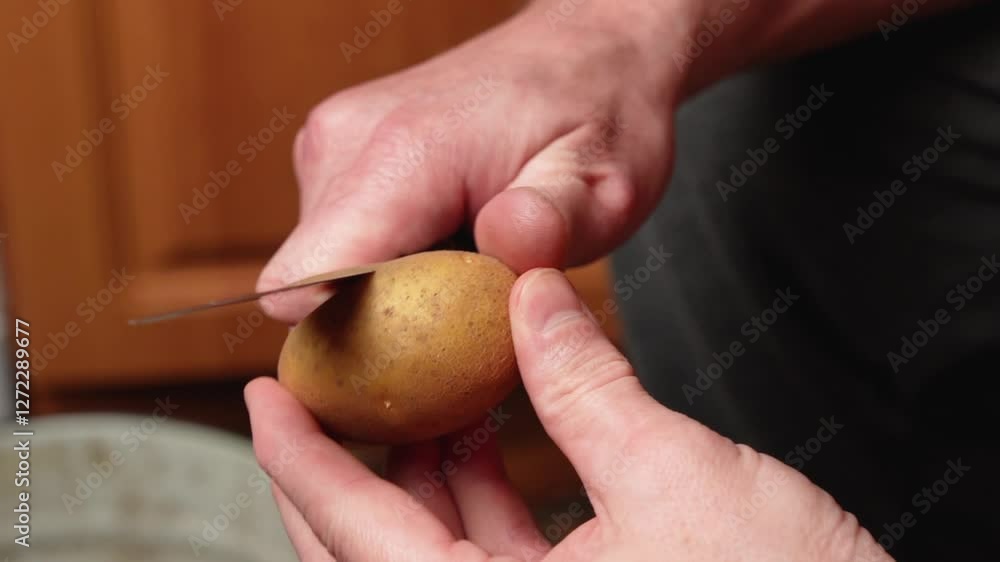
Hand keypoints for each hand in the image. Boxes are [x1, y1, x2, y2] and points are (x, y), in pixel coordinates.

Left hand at [245, 269, 889, 560]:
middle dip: (343, 465)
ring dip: (415, 468)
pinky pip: (487, 552)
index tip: (260, 396)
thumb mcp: (676, 475)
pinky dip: (475, 490)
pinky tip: (480, 429)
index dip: (297, 459)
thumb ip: (587, 382)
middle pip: (372, 548)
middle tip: (321, 389)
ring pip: (428, 547)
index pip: (356, 534)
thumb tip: (531, 291)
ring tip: (414, 386)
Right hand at [255, 3, 678, 322]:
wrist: (582, 50)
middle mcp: (345, 143)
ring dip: (381, 293)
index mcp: (403, 153)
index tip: (409, 367)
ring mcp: (333, 146)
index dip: (340, 345)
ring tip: (462, 273)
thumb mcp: (606, 180)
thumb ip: (557, 218)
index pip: (305, 278)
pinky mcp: (336, 157)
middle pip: (309, 289)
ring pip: (319, 268)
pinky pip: (335, 241)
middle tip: (463, 320)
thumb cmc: (595, 112)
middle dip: (374, 325)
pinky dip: (381, 264)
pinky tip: (443, 249)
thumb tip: (506, 239)